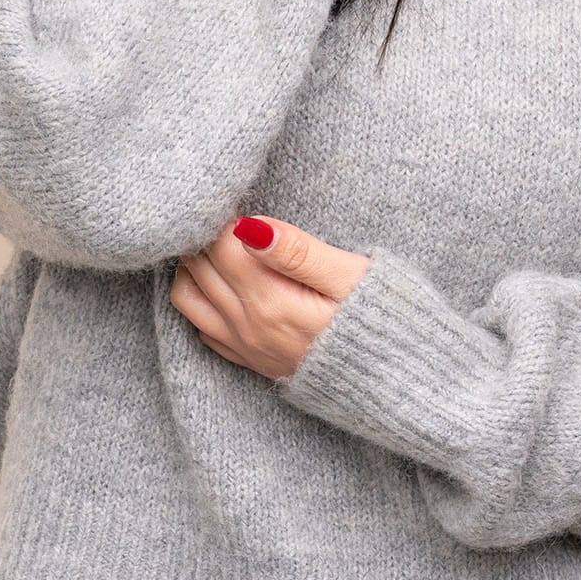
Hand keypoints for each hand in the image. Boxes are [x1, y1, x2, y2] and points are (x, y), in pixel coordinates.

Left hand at [170, 214, 372, 380]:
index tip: (240, 199)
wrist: (394, 380)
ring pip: (186, 298)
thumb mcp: (350, 277)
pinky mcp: (249, 361)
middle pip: (199, 266)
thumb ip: (299, 252)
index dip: (225, 215)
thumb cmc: (379, 319)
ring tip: (221, 245)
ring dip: (193, 266)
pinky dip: (199, 298)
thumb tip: (251, 227)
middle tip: (229, 214)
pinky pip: (201, 327)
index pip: (220, 244)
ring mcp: (244, 347)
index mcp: (270, 300)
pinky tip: (221, 281)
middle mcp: (247, 326)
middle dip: (205, 235)